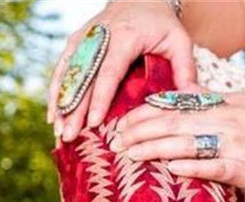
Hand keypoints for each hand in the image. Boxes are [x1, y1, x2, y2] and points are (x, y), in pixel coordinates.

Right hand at [49, 0, 195, 141]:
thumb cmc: (161, 23)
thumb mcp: (179, 40)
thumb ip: (185, 69)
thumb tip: (190, 99)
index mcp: (125, 36)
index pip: (109, 71)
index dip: (100, 98)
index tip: (94, 122)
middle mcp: (99, 36)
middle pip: (84, 77)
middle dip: (74, 108)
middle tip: (68, 135)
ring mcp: (85, 38)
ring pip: (68, 73)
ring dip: (60, 102)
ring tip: (57, 129)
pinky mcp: (76, 41)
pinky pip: (63, 68)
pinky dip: (56, 91)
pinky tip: (53, 114)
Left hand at [113, 90, 244, 189]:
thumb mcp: (237, 103)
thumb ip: (207, 101)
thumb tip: (179, 95)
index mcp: (218, 107)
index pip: (174, 108)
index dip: (146, 115)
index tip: (122, 123)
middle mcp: (222, 123)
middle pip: (174, 126)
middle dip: (142, 133)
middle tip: (116, 142)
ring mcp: (232, 146)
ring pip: (187, 145)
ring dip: (156, 150)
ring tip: (131, 154)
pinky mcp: (242, 169)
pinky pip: (213, 167)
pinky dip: (191, 167)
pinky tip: (170, 168)